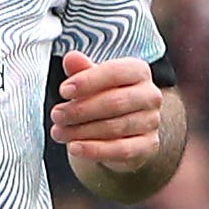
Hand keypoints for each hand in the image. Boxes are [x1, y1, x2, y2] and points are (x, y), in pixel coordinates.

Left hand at [52, 50, 166, 173]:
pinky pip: (121, 149)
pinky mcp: (149, 145)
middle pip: (115, 102)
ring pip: (115, 127)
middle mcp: (150, 95)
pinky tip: (74, 148)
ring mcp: (152, 121)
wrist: (123, 131)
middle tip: (56, 115)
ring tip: (58, 132)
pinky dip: (95, 150)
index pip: (114, 72)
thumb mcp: (92, 82)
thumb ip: (82, 70)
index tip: (63, 91)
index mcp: (138, 71)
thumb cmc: (105, 99)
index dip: (87, 81)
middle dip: (80, 110)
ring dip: (82, 131)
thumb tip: (71, 58)